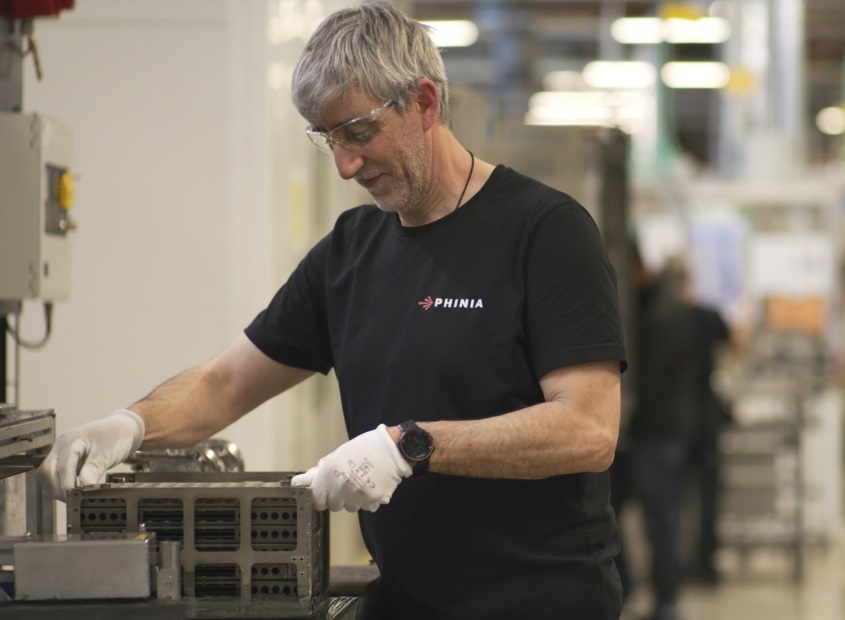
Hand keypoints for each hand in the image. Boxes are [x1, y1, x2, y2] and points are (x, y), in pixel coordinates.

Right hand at [37, 409, 144, 501]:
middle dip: (58, 488)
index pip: (62, 467)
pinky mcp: (64, 460)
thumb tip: (84, 486)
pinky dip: (61, 485)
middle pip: (47, 471)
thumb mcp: (108, 452)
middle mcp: (61, 445)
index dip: (66, 484)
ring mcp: (61, 452)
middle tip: (74, 500)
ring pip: (47, 475)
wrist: (122, 428)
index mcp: (71, 440)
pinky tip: (74, 490)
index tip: (75, 497)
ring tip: (75, 496)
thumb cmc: (116, 436)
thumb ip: (94, 468)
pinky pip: (54, 475)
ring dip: (57, 488)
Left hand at [291, 424, 411, 511]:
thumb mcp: (339, 454)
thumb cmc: (365, 448)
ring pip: (351, 507)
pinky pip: (366, 507)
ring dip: (355, 500)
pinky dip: (369, 500)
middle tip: (349, 484)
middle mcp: (340, 485)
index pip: (316, 499)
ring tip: (363, 482)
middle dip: (340, 498)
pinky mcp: (372, 499)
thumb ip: (323, 470)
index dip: (321, 497)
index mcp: (329, 471)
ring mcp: (356, 493)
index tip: (325, 496)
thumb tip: (302, 480)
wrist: (391, 448)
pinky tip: (373, 485)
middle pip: (334, 506)